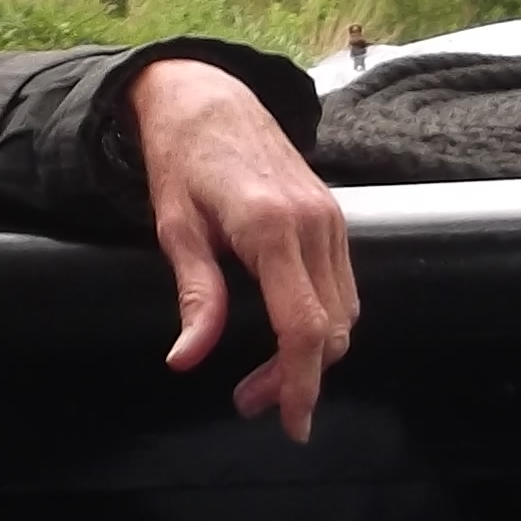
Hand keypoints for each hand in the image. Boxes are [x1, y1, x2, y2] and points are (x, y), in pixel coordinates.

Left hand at [132, 59, 359, 440]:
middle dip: (298, 378)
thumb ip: (195, 296)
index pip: (303, 327)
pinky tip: (287, 334)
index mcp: (271, 227)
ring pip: (344, 312)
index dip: (300, 384)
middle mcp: (313, 224)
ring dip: (312, 354)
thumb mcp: (175, 228)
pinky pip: (344, 286)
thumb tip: (187, 358)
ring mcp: (330, 218)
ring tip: (263, 378)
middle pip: (331, 329)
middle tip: (249, 401)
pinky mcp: (334, 216)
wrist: (207, 96)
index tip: (292, 423)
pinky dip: (323, 321)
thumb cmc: (182, 158)